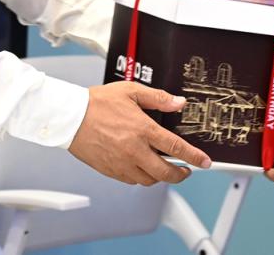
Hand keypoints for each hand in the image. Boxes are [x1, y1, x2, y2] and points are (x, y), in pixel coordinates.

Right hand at [69, 81, 211, 185]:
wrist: (69, 117)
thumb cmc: (96, 103)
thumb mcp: (130, 91)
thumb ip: (158, 98)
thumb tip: (178, 103)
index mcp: (142, 129)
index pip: (176, 148)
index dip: (194, 157)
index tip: (204, 162)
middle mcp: (134, 150)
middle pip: (165, 173)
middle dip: (180, 175)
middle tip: (185, 171)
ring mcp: (122, 163)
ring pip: (149, 180)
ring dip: (160, 176)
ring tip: (162, 167)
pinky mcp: (110, 170)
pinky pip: (132, 181)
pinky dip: (141, 177)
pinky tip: (141, 167)